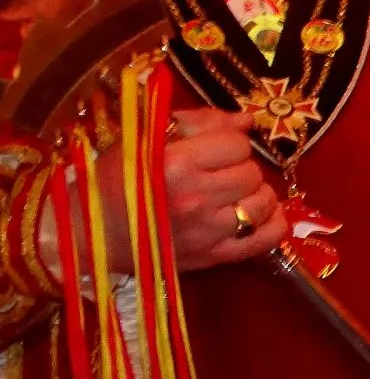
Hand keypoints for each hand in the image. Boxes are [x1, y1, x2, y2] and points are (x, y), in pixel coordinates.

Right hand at [86, 108, 285, 272]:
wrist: (89, 232)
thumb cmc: (114, 180)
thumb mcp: (144, 139)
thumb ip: (199, 124)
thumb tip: (246, 120)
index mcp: (176, 164)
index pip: (237, 143)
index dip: (227, 143)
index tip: (212, 149)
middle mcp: (196, 198)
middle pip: (252, 172)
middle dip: (239, 167)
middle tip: (218, 172)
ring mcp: (207, 232)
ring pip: (263, 202)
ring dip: (254, 194)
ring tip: (232, 194)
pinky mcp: (214, 257)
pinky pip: (267, 239)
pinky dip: (272, 224)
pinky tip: (257, 215)